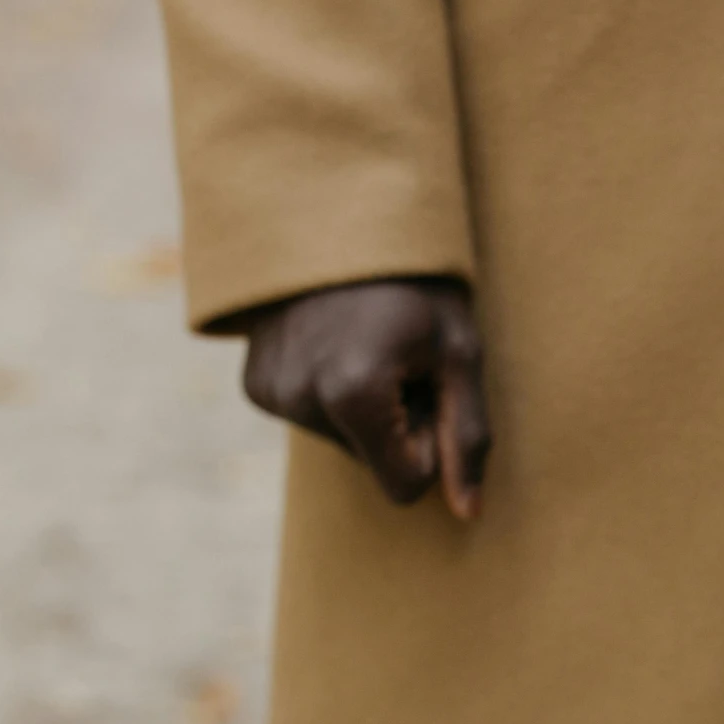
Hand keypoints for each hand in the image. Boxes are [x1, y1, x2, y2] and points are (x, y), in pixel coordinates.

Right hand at [242, 278, 490, 519]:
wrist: (342, 210)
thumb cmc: (419, 281)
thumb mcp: (460, 352)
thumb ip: (467, 437)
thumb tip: (468, 513)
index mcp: (352, 394)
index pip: (407, 484)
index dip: (432, 441)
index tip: (432, 385)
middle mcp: (300, 399)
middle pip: (374, 463)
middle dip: (398, 423)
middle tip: (403, 356)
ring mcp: (270, 392)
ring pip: (343, 442)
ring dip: (367, 406)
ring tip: (371, 343)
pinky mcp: (254, 384)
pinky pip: (312, 420)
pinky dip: (332, 393)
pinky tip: (338, 343)